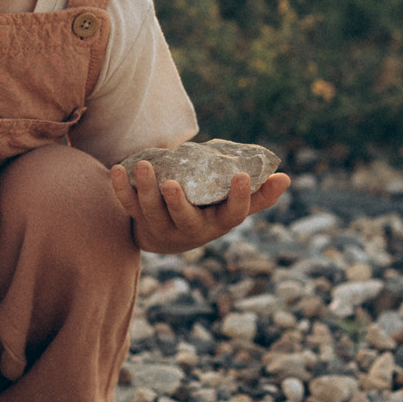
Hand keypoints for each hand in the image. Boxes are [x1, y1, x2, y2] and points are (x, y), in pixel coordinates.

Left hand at [109, 160, 289, 254]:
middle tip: (171, 183)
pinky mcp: (138, 218)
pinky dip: (120, 188)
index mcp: (218, 223)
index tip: (243, 175)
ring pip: (151, 212)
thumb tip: (285, 177)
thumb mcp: (232, 208)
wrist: (168, 235)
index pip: (233, 214)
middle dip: (176, 203)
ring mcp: (162, 225)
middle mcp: (190, 229)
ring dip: (144, 190)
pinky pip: (127, 205)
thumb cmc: (209, 212)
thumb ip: (257, 195)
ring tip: (142, 166)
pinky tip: (117, 169)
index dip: (241, 197)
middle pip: (184, 218)